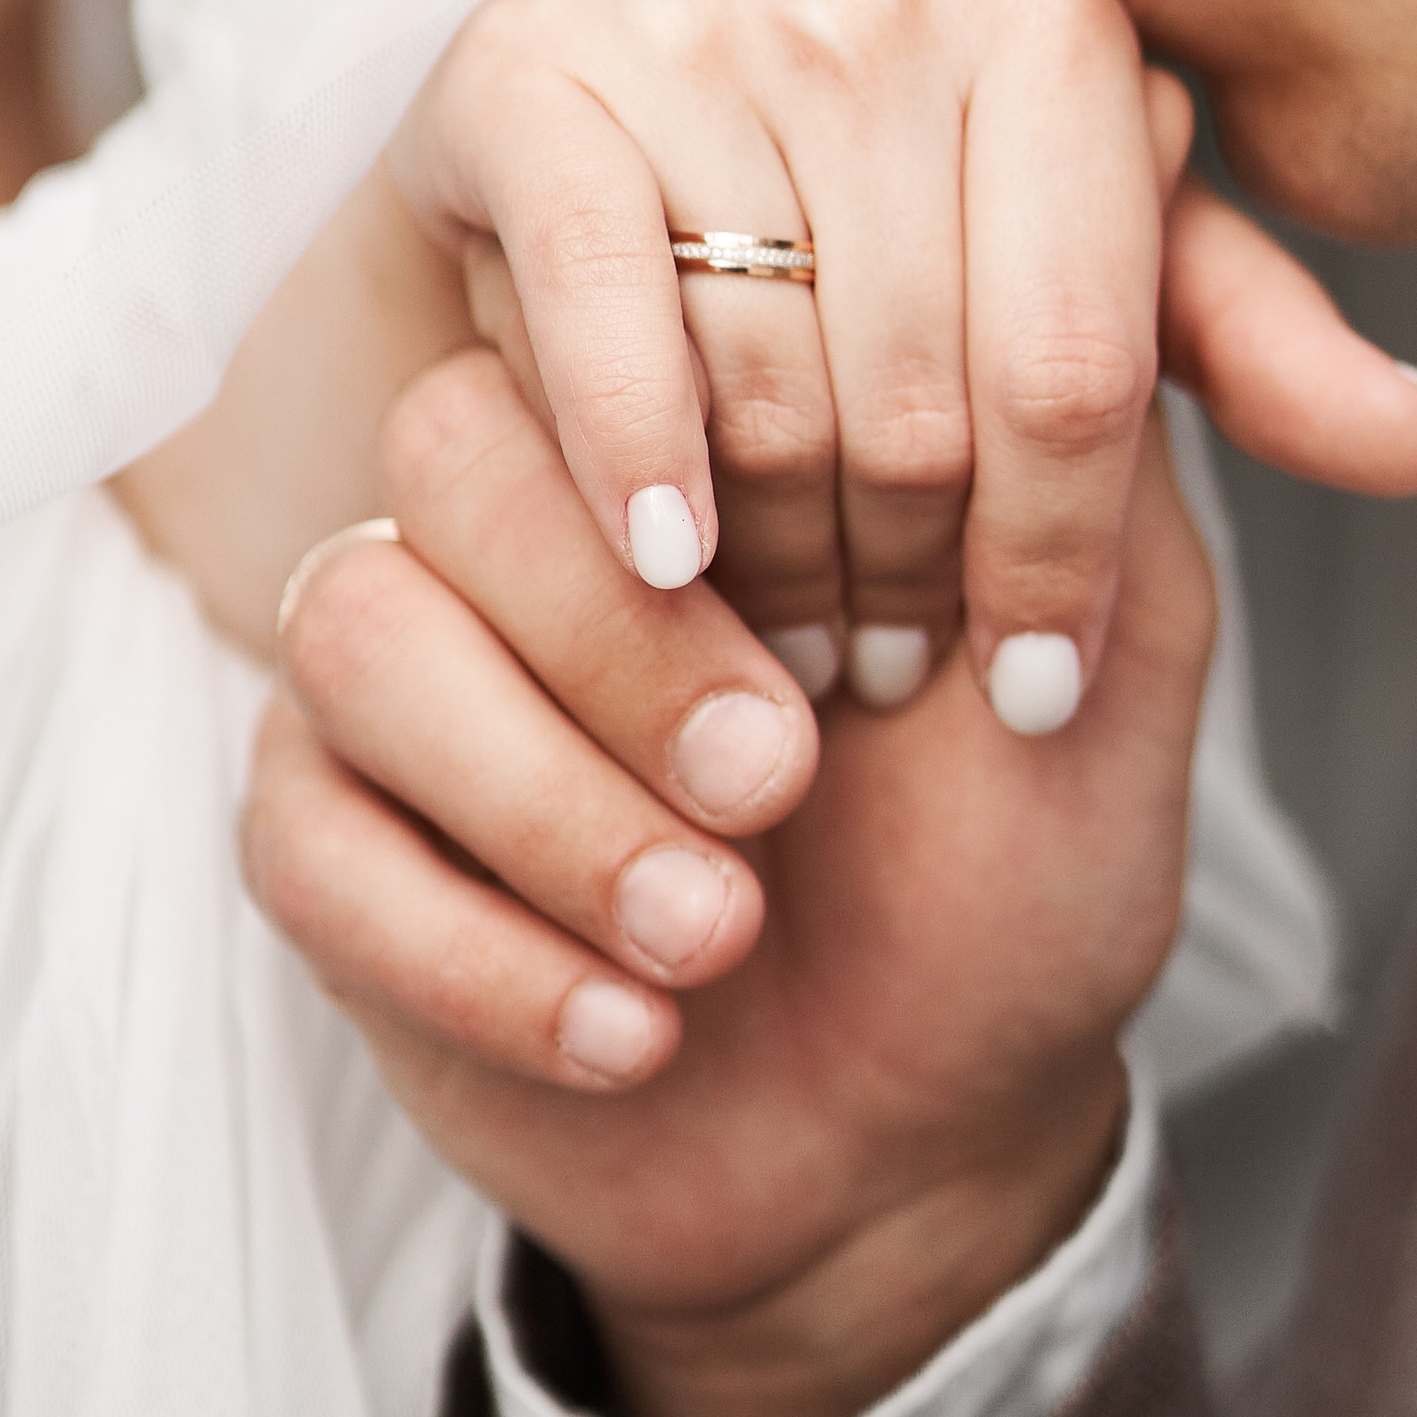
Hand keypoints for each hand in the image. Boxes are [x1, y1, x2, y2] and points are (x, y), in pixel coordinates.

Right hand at [249, 343, 1211, 1416]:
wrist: (923, 1139)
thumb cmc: (1009, 882)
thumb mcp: (1114, 670)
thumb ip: (1092, 481)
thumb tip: (1087, 277)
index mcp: (688, 435)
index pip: (615, 323)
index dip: (713, 467)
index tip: (858, 640)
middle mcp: (520, 522)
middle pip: (449, 447)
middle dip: (618, 635)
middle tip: (777, 781)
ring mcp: (404, 675)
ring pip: (355, 627)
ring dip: (543, 799)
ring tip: (714, 934)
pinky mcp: (326, 844)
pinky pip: (302, 839)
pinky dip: (472, 954)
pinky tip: (630, 1035)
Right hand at [390, 0, 1416, 721]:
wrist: (622, 95)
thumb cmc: (884, 204)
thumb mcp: (1076, 265)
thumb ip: (1238, 346)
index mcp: (1047, 24)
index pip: (1080, 363)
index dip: (1062, 557)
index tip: (1034, 682)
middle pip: (924, 393)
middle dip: (914, 579)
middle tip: (889, 674)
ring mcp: (696, 18)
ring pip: (768, 378)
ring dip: (780, 562)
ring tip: (786, 646)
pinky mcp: (531, 70)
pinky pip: (603, 309)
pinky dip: (632, 456)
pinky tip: (665, 559)